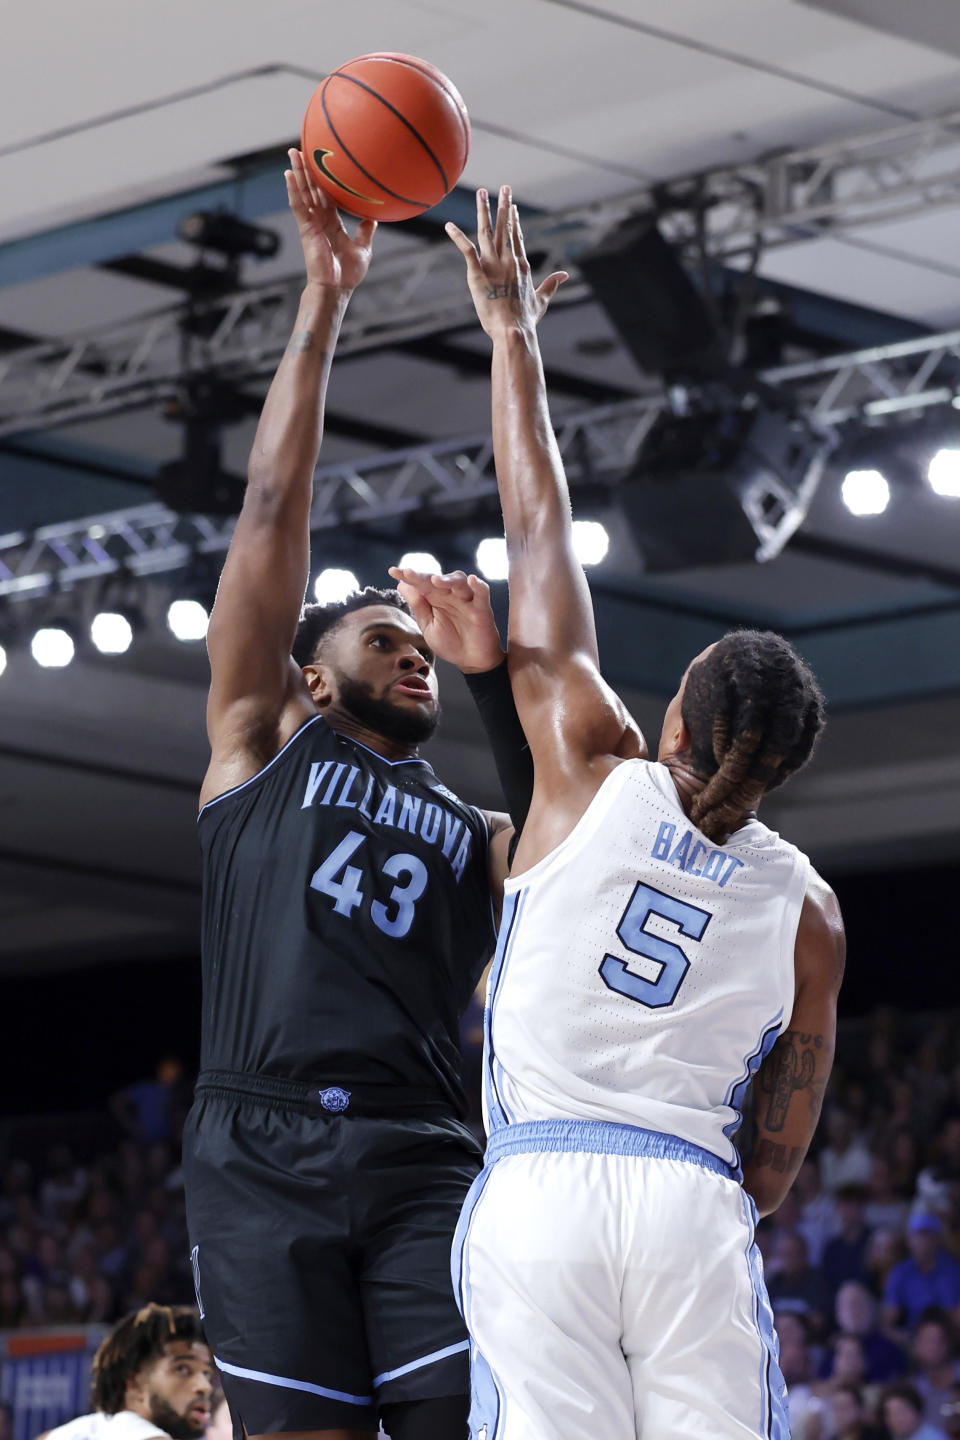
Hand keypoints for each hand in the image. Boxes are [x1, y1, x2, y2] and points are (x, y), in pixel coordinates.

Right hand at [285, 148, 375, 291]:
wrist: (337, 288)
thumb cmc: (348, 274)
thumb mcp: (363, 248)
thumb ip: (366, 231)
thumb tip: (373, 218)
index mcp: (332, 222)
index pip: (326, 195)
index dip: (323, 179)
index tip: (322, 162)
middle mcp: (320, 220)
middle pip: (311, 189)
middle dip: (307, 170)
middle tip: (301, 148)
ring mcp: (311, 223)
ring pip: (303, 192)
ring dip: (298, 172)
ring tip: (293, 153)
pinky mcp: (305, 229)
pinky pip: (298, 205)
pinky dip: (293, 190)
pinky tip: (288, 174)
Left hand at [388, 568, 504, 672]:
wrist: (471, 662)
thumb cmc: (451, 643)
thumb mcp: (429, 626)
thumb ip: (418, 606)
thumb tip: (402, 585)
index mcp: (436, 599)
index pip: (421, 584)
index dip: (408, 576)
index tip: (393, 571)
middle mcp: (451, 596)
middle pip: (437, 579)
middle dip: (423, 576)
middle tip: (409, 573)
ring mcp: (467, 600)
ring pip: (459, 581)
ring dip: (448, 579)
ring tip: (436, 581)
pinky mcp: (482, 609)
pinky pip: (482, 593)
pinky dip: (479, 586)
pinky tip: (472, 581)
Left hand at [445, 185, 567, 339]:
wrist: (513, 330)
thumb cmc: (526, 320)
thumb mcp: (541, 300)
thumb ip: (551, 284)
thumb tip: (565, 274)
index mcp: (521, 265)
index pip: (517, 237)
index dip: (515, 221)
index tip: (513, 207)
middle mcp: (508, 260)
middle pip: (505, 227)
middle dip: (504, 205)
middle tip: (504, 187)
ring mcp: (492, 265)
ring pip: (487, 231)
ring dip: (484, 210)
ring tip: (481, 193)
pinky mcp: (477, 273)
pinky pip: (466, 250)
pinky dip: (457, 237)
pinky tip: (448, 226)